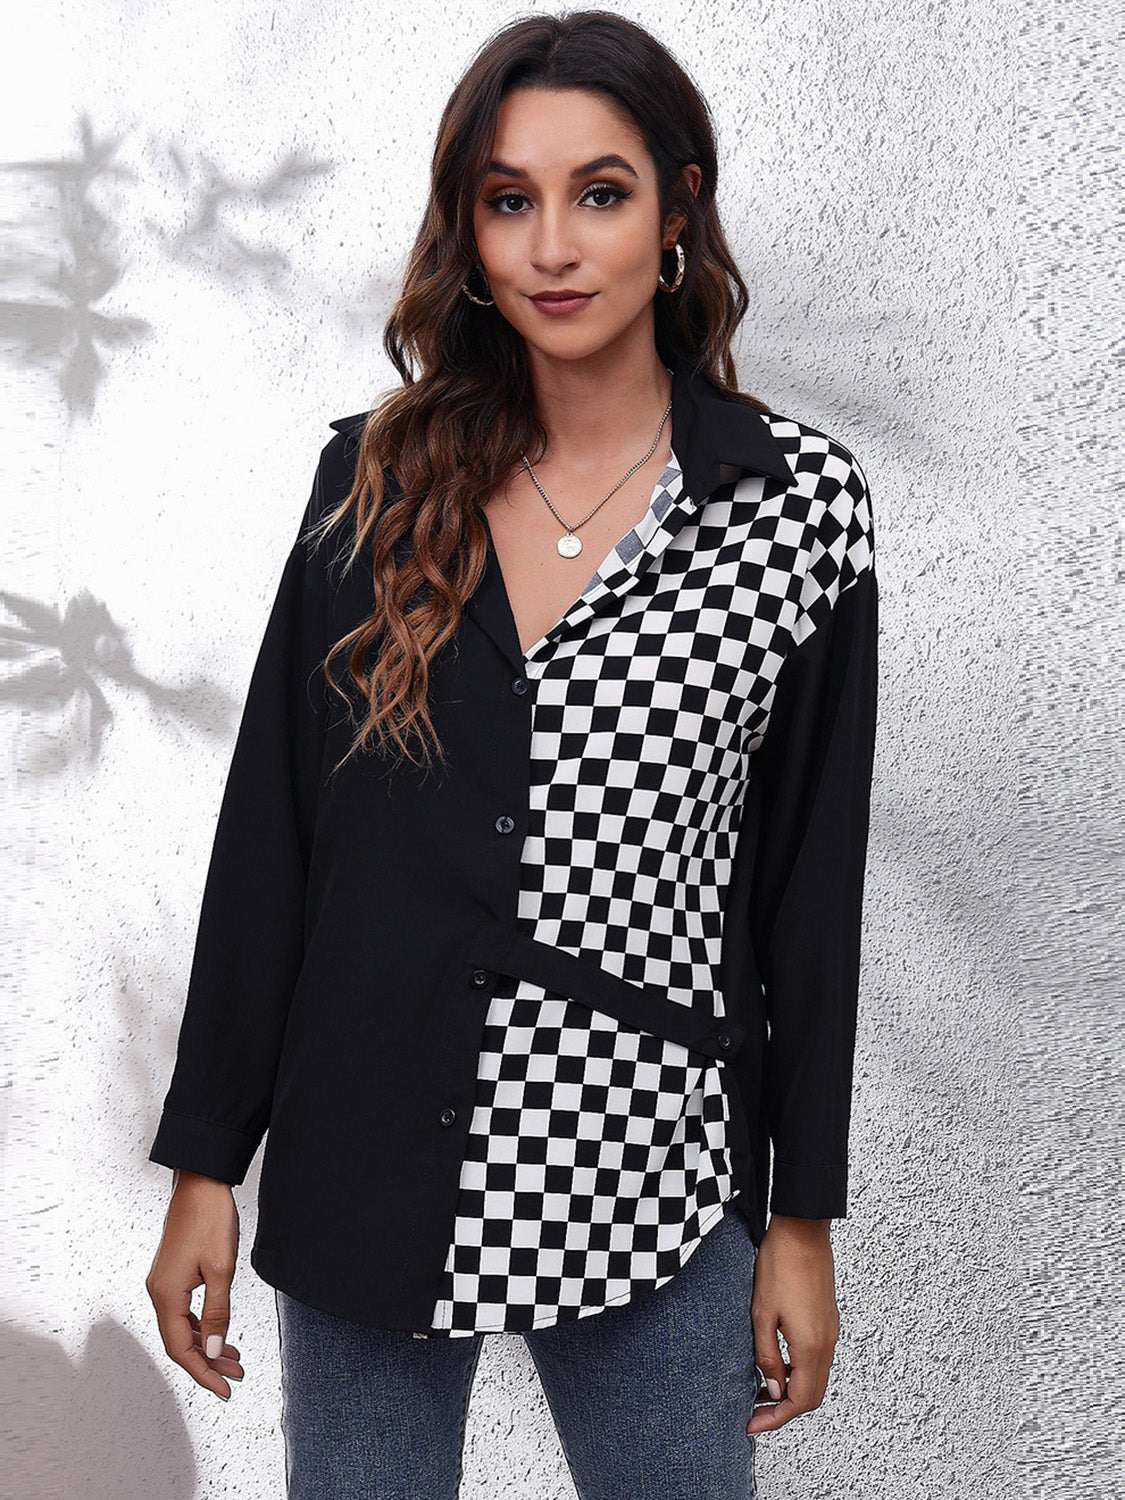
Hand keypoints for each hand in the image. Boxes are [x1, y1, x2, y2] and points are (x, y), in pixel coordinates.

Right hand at [146, 1169, 244, 1400]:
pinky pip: (183, 1311)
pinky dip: (200, 1325)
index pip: (180, 1348)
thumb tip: (211, 1350)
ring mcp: (163, 1283)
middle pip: (179, 1342)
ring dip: (205, 1344)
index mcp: (166, 1295)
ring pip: (182, 1327)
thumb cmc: (211, 1220)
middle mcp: (159, 1293)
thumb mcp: (222, 1269)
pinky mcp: (171, 1274)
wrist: (200, 1183)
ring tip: (233, 1358)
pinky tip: (217, 1331)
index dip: (202, 1373)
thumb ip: (217, 1312)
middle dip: (207, 1362)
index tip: (224, 1390)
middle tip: (236, 1376)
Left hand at [747, 1215, 838, 1435]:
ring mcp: (830, 1330)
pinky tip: (776, 1363)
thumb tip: (774, 1391)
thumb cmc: (779, 1266)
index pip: (800, 1400)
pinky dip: (799, 1371)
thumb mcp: (761, 1313)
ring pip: (816, 1377)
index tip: (751, 1425)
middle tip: (754, 1413)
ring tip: (760, 1390)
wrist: (802, 1230)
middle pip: (812, 1395)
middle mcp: (827, 1343)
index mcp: (811, 1346)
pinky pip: (818, 1358)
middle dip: (785, 1410)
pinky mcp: (827, 1318)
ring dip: (792, 1390)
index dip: (775, 1418)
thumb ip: (767, 1356)